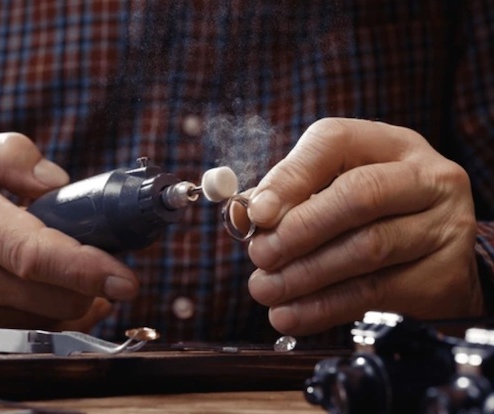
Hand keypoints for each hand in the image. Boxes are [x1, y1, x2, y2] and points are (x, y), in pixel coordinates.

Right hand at [0, 133, 137, 336]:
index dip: (87, 267)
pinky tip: (53, 293)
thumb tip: (59, 182)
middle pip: (56, 296)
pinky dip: (54, 317)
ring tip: (76, 272)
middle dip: (94, 281)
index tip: (125, 276)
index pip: (37, 254)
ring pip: (49, 321)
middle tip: (103, 257)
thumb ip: (12, 155)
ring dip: (78, 300)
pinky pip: (28, 335)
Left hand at [246, 118, 480, 335]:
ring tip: (266, 289)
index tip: (256, 214)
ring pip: (368, 247)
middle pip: (358, 195)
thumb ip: (289, 198)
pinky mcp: (444, 272)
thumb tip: (244, 215)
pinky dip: (325, 306)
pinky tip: (292, 315)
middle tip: (260, 256)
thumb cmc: (374, 217)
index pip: (334, 143)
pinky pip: (376, 291)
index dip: (290, 178)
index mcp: (388, 144)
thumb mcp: (334, 192)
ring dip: (305, 274)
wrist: (438, 260)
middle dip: (299, 229)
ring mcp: (443, 223)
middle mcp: (425, 176)